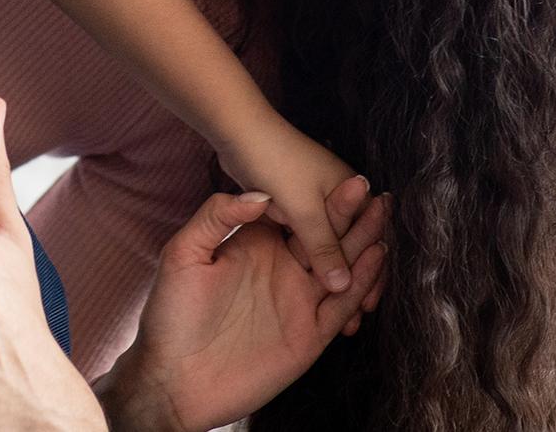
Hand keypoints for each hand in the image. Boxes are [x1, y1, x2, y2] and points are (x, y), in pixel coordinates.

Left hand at [105, 177, 388, 431]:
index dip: (324, 201)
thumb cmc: (170, 310)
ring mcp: (297, 300)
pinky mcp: (308, 334)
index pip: (297, 217)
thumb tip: (259, 196)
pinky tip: (375, 261)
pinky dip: (360, 283)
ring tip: (385, 223)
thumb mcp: (184, 251)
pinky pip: (340, 305)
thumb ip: (217, 217)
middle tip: (383, 197)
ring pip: (340, 270)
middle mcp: (281, 268)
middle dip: (354, 219)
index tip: (352, 180)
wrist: (173, 375)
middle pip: (326, 239)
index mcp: (255, 244)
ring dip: (364, 247)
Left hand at [214, 109, 362, 296]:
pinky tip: (310, 287)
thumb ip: (323, 247)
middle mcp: (336, 198)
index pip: (371, 241)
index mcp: (350, 192)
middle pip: (352, 248)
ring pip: (328, 248)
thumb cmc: (275, 163)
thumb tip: (344, 284)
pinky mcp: (290, 207)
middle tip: (355, 319)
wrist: (238, 131)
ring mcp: (311, 203)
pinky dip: (312, 264)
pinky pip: (307, 243)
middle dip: (355, 282)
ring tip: (337, 314)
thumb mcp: (303, 208)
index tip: (368, 306)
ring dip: (334, 276)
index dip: (371, 275)